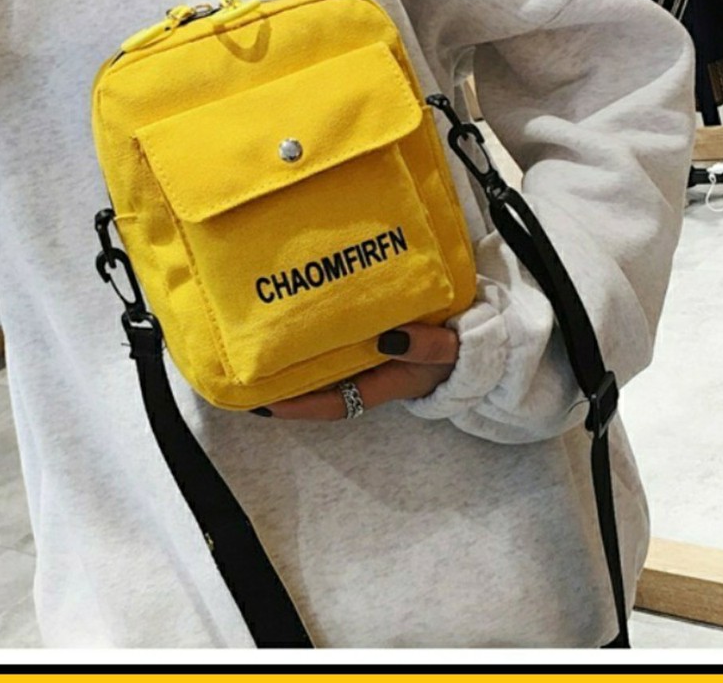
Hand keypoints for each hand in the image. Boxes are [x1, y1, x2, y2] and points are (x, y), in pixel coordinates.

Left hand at [259, 323, 458, 420]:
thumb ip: (422, 347)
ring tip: (258, 340)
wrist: (478, 346)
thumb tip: (388, 337)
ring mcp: (367, 359)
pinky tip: (296, 316)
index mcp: (381, 385)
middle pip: (317, 386)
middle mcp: (367, 376)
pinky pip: (335, 341)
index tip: (263, 402)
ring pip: (322, 363)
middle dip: (282, 384)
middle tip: (244, 372)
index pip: (330, 403)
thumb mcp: (446, 351)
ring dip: (294, 357)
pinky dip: (315, 334)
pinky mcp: (369, 338)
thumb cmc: (460, 352)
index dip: (296, 406)